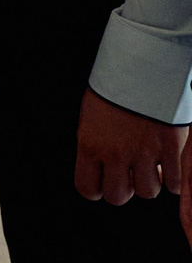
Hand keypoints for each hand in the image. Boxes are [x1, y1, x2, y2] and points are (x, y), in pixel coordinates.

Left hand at [74, 88, 188, 203]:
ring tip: (151, 163)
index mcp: (90, 144)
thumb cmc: (114, 87)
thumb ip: (97, 145)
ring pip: (148, 192)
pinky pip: (174, 184)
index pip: (87, 188)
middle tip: (130, 172)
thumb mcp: (92, 117)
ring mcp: (144, 153)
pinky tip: (169, 163)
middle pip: (118, 196)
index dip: (97, 187)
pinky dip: (173, 179)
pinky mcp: (171, 149)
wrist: (141, 66)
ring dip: (150, 181)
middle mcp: (115, 153)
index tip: (105, 179)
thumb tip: (105, 169)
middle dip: (125, 188)